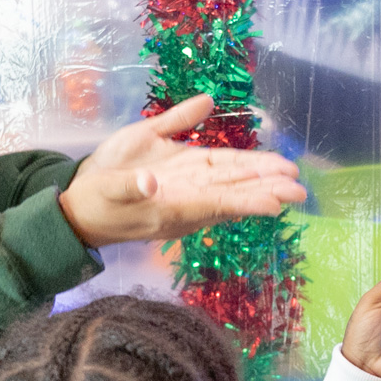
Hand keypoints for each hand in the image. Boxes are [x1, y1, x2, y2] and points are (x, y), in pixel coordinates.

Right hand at [58, 96, 305, 247]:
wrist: (81, 210)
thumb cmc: (94, 198)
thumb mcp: (107, 188)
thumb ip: (131, 183)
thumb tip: (152, 180)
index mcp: (170, 205)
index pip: (215, 201)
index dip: (246, 200)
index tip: (275, 203)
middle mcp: (185, 199)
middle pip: (232, 192)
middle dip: (265, 188)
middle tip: (299, 187)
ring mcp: (185, 191)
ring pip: (229, 183)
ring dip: (260, 180)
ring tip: (291, 178)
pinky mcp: (181, 181)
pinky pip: (215, 176)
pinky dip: (239, 174)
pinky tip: (260, 171)